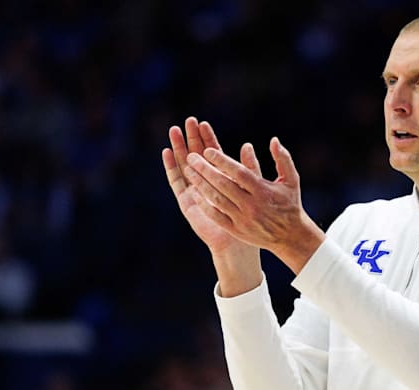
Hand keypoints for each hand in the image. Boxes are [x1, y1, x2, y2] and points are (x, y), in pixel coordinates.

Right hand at [162, 117, 258, 255]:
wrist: (238, 241)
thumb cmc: (249, 217)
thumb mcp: (252, 188)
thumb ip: (249, 167)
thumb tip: (248, 144)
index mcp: (221, 177)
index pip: (212, 152)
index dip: (207, 138)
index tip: (202, 122)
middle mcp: (206, 182)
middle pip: (196, 154)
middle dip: (192, 137)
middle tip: (188, 120)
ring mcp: (194, 190)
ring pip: (184, 164)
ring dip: (179, 147)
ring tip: (174, 130)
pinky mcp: (186, 200)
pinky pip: (176, 181)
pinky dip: (171, 166)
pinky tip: (167, 152)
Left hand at [182, 137, 324, 273]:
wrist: (290, 236)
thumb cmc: (290, 204)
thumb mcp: (291, 180)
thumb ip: (283, 159)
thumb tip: (274, 140)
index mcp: (264, 191)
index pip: (239, 173)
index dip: (222, 161)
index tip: (208, 150)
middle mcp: (252, 205)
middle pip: (224, 185)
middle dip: (205, 170)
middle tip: (191, 157)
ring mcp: (243, 219)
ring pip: (217, 200)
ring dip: (200, 184)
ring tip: (188, 171)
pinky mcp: (236, 230)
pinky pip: (216, 216)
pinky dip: (204, 204)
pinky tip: (194, 193)